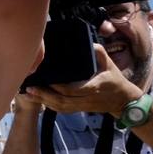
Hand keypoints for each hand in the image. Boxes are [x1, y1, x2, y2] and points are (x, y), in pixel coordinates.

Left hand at [25, 45, 142, 116]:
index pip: (73, 89)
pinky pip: (62, 109)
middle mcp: (86, 99)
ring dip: (44, 101)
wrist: (123, 101)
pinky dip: (49, 105)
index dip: (59, 87)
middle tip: (30, 87)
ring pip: (60, 107)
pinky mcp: (79, 109)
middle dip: (45, 95)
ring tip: (29, 94)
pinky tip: (38, 99)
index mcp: (94, 87)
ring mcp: (82, 106)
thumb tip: (89, 44)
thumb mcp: (110, 64)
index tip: (47, 80)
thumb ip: (99, 52)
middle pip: (62, 100)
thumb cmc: (115, 79)